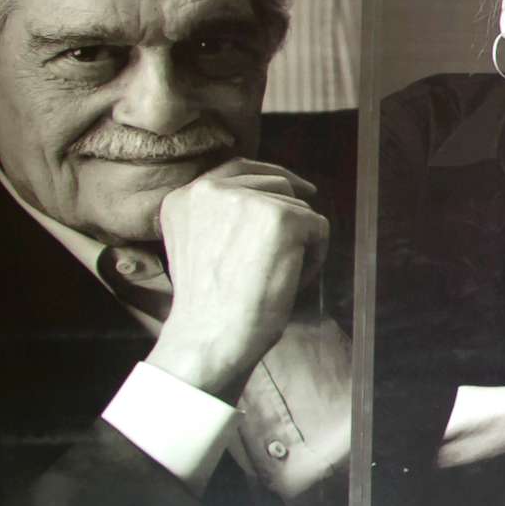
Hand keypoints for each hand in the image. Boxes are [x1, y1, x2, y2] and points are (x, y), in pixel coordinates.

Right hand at [147, 158, 329, 398]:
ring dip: (301, 243)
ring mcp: (246, 200)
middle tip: (283, 261)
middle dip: (291, 220)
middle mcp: (210, 190)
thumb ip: (224, 217)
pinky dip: (315, 257)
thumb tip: (277, 196)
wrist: (210, 337)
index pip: (238, 168)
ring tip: (274, 278)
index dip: (273, 176)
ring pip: (300, 209)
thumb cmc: (210, 306)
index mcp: (185, 197)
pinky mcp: (280, 217)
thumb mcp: (200, 246)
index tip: (302, 189)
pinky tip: (289, 281)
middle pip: (277, 185)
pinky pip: (319, 228)